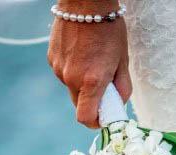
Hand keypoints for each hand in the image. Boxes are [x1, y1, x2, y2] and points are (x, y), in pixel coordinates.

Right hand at [47, 1, 131, 127]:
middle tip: (103, 89)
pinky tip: (81, 54)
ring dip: (82, 84)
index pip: (85, 118)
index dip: (94, 122)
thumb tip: (119, 105)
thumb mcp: (122, 61)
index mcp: (92, 81)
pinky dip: (73, 71)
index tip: (103, 118)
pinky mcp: (52, 58)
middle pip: (79, 105)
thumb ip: (122, 88)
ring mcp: (59, 68)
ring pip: (72, 89)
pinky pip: (64, 74)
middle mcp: (71, 78)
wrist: (85, 1)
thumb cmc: (109, 29)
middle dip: (91, 103)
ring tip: (92, 62)